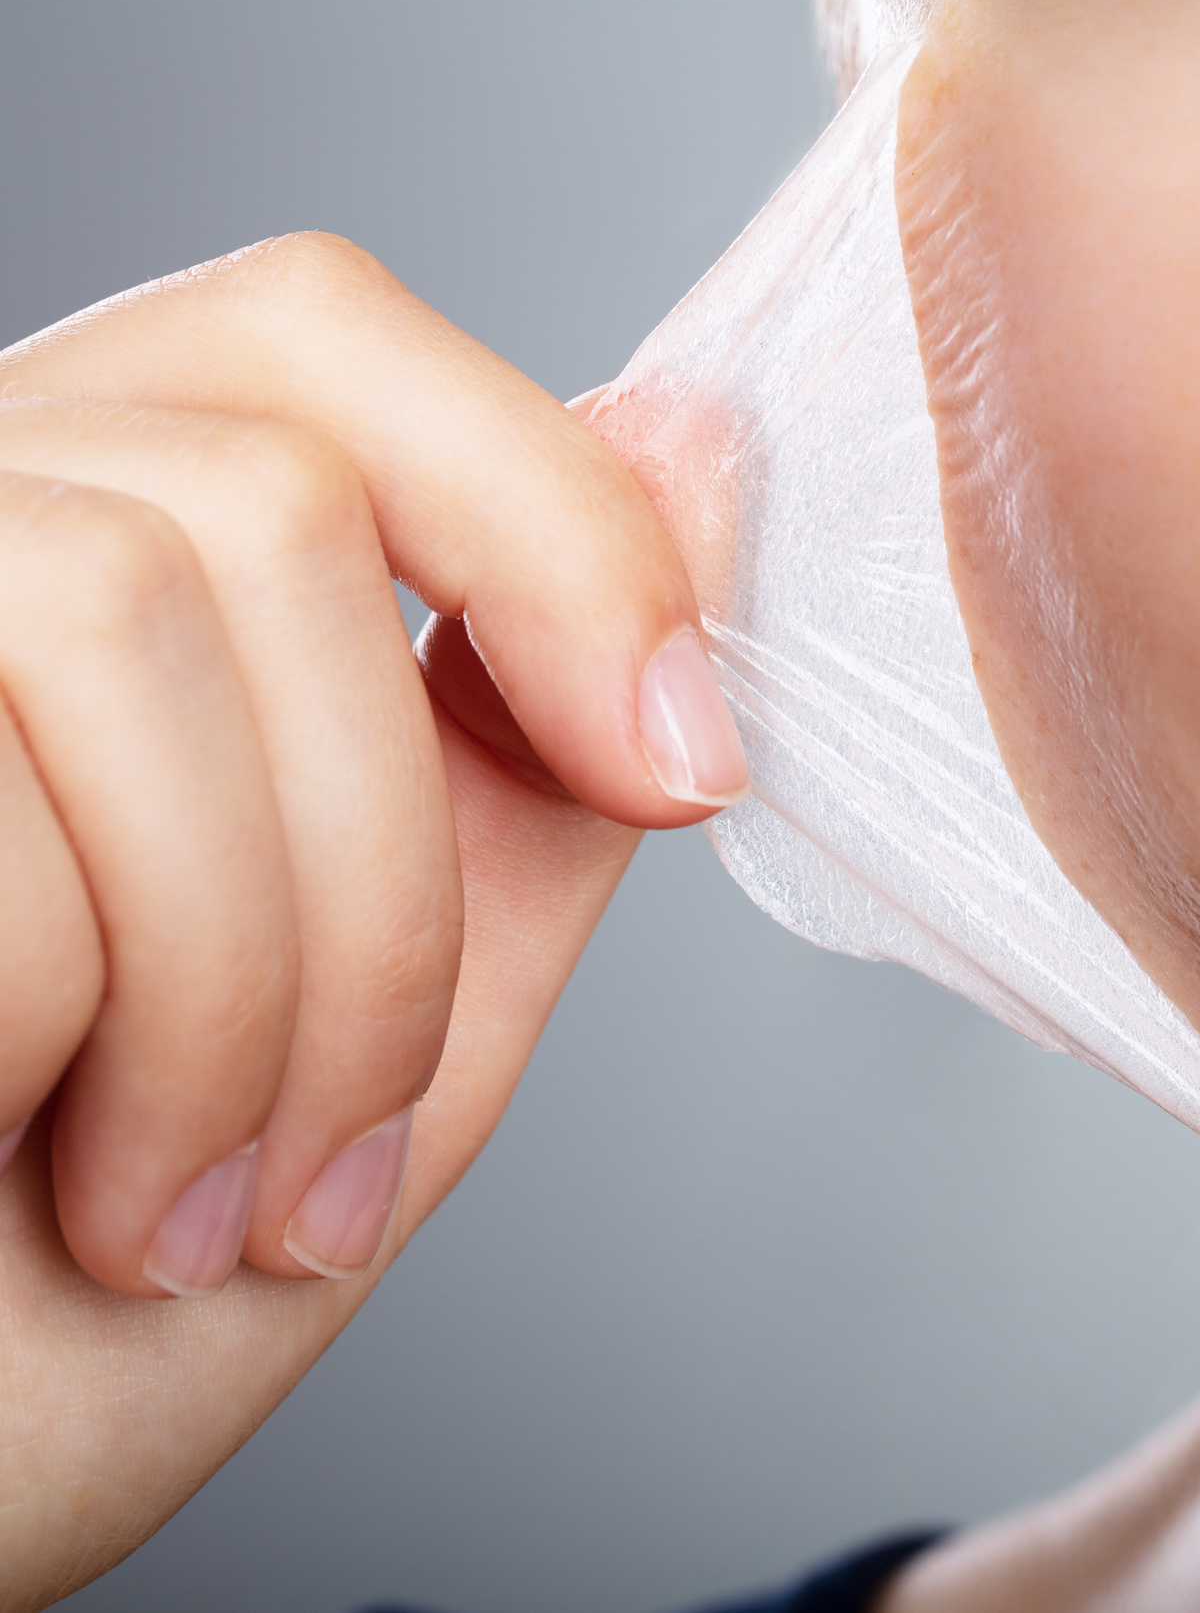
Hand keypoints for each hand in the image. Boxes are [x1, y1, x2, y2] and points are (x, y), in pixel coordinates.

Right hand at [0, 233, 743, 1607]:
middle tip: (354, 1141)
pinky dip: (135, 1039)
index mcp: (68, 563)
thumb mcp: (398, 1006)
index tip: (685, 761)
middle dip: (394, 868)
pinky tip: (77, 1181)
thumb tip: (693, 440)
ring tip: (217, 1199)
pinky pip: (18, 798)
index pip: (317, 331)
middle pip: (275, 486)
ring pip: (149, 607)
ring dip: (272, 982)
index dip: (550, 516)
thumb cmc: (74, 1308)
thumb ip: (531, 744)